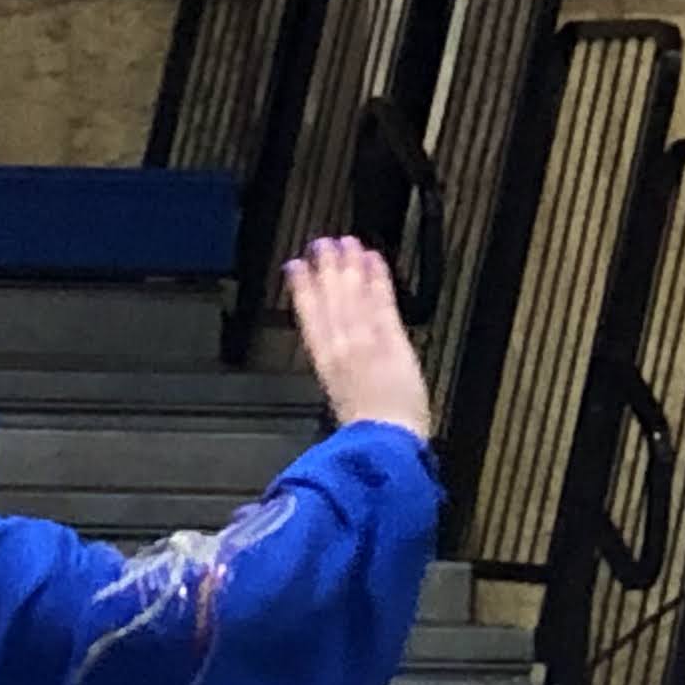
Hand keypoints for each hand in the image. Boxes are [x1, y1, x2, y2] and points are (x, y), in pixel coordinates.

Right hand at [286, 234, 430, 440]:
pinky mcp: (390, 339)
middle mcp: (341, 347)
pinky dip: (377, 277)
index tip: (294, 268)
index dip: (302, 289)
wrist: (384, 442)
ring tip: (344, 242)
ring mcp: (365, 340)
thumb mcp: (343, 404)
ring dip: (348, 265)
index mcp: (326, 365)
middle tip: (319, 243)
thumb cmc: (369, 433)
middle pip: (330, 299)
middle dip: (324, 268)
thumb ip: (340, 378)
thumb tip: (335, 371)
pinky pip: (381, 301)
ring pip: (352, 295)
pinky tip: (373, 258)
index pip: (310, 318)